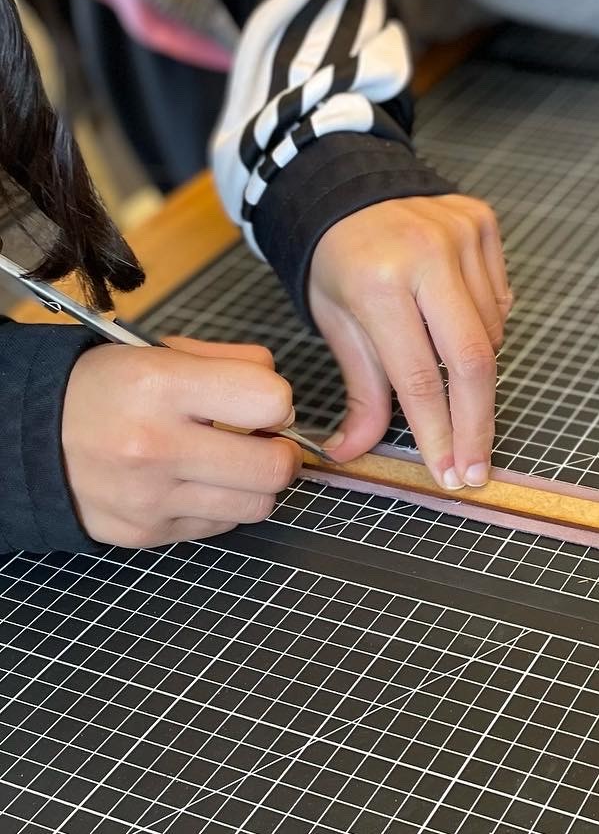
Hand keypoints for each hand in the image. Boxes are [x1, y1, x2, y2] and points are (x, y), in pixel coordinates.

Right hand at [63, 337, 300, 547]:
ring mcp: (149, 497)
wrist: (28, 436)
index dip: (278, 402)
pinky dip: (222, 505)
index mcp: (161, 386)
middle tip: (265, 442)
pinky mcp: (145, 532)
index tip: (264, 403)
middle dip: (281, 452)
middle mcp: (154, 446)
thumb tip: (282, 399)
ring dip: (256, 484)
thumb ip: (232, 363)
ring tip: (233, 463)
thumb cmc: (106, 389)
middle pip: (273, 467)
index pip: (270, 401)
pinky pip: (220, 526)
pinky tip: (197, 483)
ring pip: (256, 505)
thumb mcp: (161, 353)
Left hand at [308, 195, 509, 489]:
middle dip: (477, 423)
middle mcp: (425, 255)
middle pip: (473, 360)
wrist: (344, 185)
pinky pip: (500, 299)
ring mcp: (460, 235)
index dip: (438, 432)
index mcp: (378, 282)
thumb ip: (361, 391)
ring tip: (447, 368)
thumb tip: (355, 452)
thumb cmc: (336, 261)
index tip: (450, 472)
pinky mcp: (483, 223)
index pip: (418, 376)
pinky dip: (486, 325)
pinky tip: (457, 321)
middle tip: (477, 466)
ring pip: (491, 332)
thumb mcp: (337, 325)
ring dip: (475, 369)